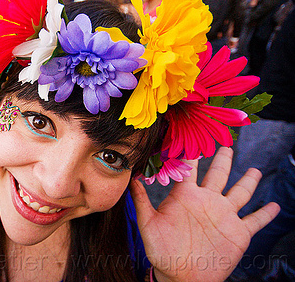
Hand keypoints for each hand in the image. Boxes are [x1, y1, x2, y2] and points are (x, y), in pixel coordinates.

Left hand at [130, 147, 279, 281]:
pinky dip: (266, 214)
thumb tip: (131, 177)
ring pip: (240, 193)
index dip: (192, 155)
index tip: (195, 138)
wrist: (180, 276)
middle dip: (223, 160)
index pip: (190, 170)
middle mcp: (206, 201)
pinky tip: (275, 206)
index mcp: (186, 196)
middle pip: (218, 175)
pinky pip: (255, 221)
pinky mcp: (238, 233)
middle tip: (227, 145)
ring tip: (255, 171)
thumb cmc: (161, 251)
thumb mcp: (148, 224)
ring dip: (248, 181)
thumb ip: (141, 200)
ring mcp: (223, 216)